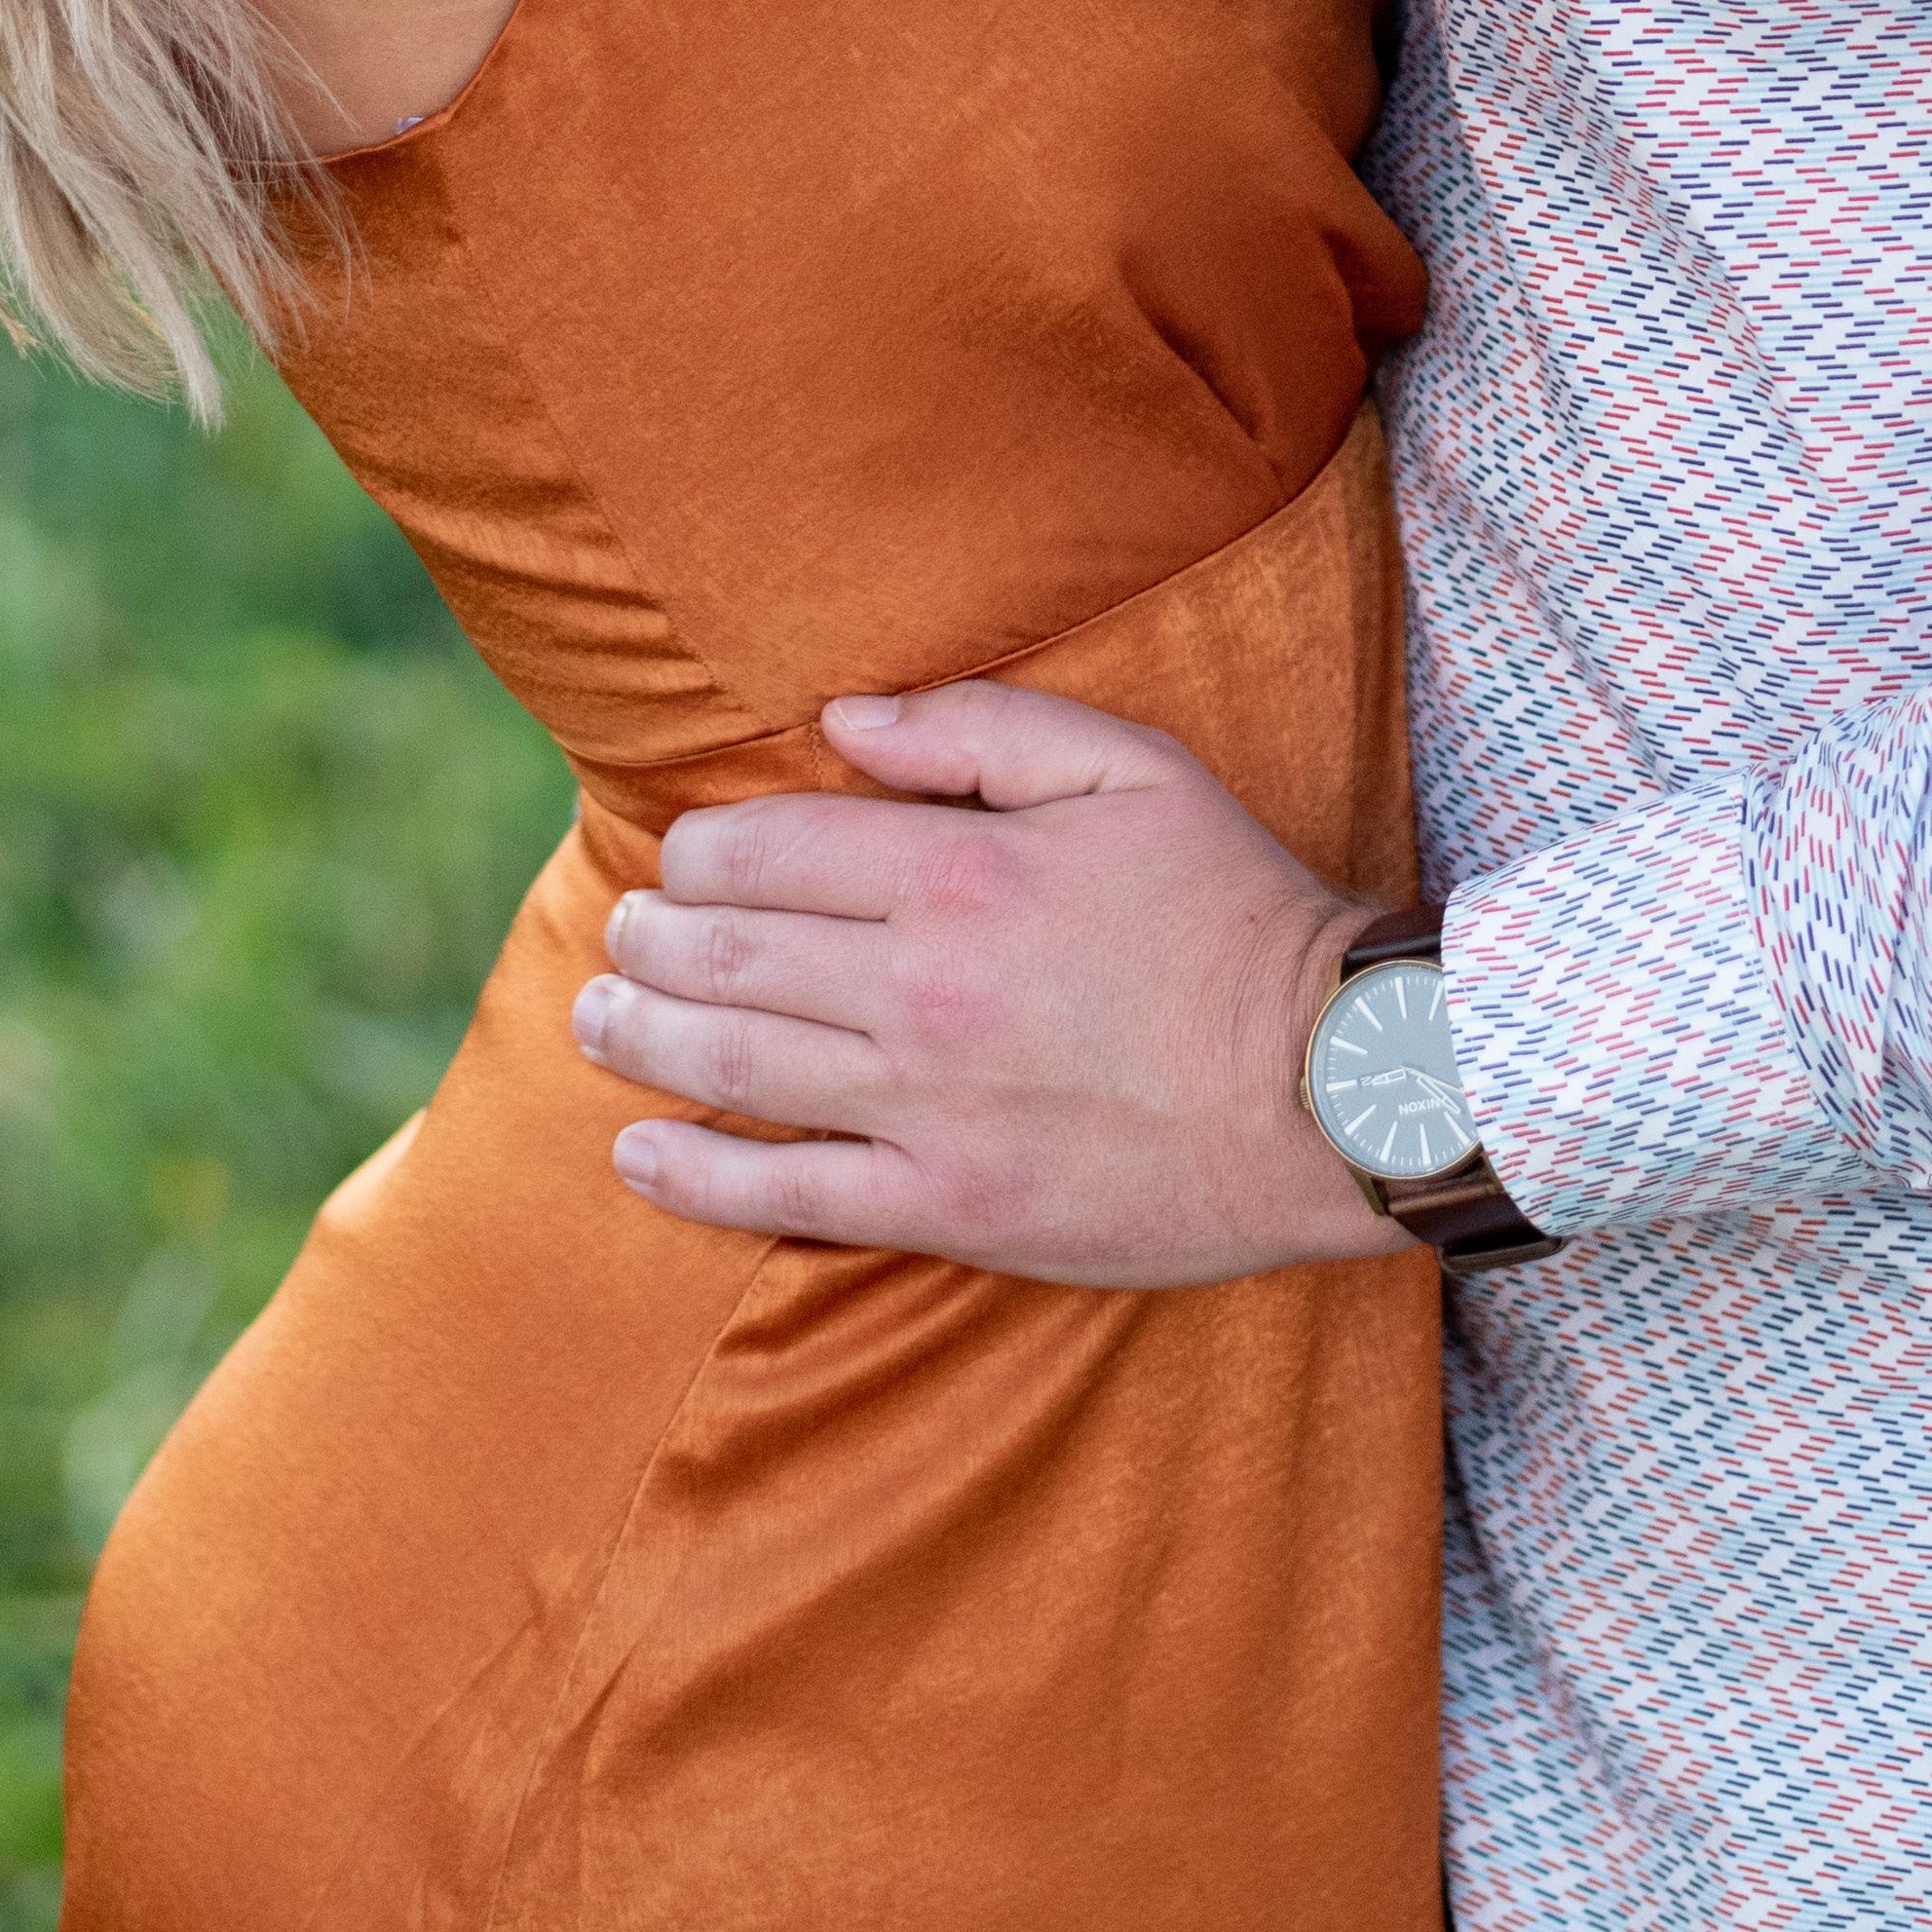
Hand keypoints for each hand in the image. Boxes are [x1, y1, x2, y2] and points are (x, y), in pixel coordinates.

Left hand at [578, 681, 1401, 1286]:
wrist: (1334, 1085)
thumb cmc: (1238, 912)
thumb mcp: (1131, 769)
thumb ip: (978, 729)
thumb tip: (840, 722)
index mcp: (960, 869)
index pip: (766, 848)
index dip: (700, 849)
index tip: (685, 855)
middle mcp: (921, 986)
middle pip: (725, 954)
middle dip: (651, 937)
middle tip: (625, 932)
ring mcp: (928, 1106)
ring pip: (729, 1068)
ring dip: (638, 1037)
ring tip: (596, 1018)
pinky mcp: (950, 1209)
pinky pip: (787, 1197)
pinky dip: (692, 1175)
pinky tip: (636, 1153)